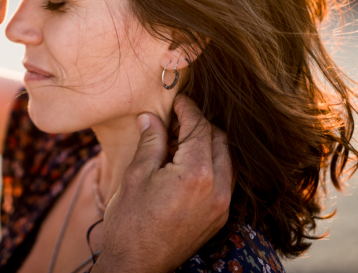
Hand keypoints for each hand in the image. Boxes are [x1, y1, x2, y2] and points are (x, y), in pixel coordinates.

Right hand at [94, 94, 232, 272]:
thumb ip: (150, 142)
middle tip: (175, 120)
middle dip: (199, 125)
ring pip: (226, 159)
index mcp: (196, 174)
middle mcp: (217, 188)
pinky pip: (224, 179)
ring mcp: (221, 205)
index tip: (178, 101)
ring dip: (208, 144)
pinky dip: (211, 164)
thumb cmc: (131, 220)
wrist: (137, 264)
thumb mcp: (136, 174)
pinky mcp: (218, 217)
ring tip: (179, 141)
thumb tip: (151, 117)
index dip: (188, 110)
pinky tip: (186, 164)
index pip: (200, 128)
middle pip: (219, 140)